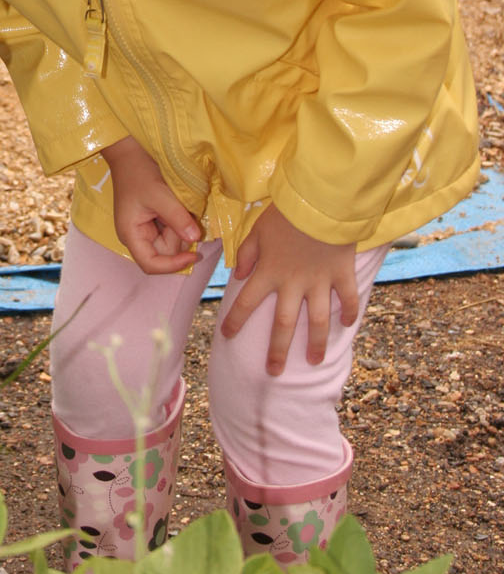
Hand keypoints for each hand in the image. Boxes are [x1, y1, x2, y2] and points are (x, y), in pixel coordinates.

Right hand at [103, 135, 202, 274]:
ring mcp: (146, 228)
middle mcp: (137, 235)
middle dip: (179, 236)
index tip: (194, 254)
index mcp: (131, 234)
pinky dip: (179, 219)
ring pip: (171, 240)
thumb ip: (177, 218)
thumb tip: (195, 238)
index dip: (173, 265)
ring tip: (179, 203)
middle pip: (165, 252)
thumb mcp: (159, 194)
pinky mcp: (154, 220)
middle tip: (183, 211)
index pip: (151, 264)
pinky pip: (171, 228)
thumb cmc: (139, 172)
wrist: (131, 152)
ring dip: (181, 226)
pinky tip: (178, 203)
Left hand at [218, 205, 359, 375]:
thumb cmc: (285, 212)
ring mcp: (319, 282)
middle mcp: (293, 283)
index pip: (246, 303)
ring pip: (317, 321)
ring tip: (314, 361)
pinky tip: (347, 325)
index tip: (226, 336)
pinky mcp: (341, 274)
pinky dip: (349, 312)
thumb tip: (237, 275)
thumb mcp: (257, 229)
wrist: (320, 201)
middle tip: (273, 372)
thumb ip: (246, 253)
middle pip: (283, 324)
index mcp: (268, 272)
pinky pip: (347, 298)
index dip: (235, 320)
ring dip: (315, 343)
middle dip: (277, 351)